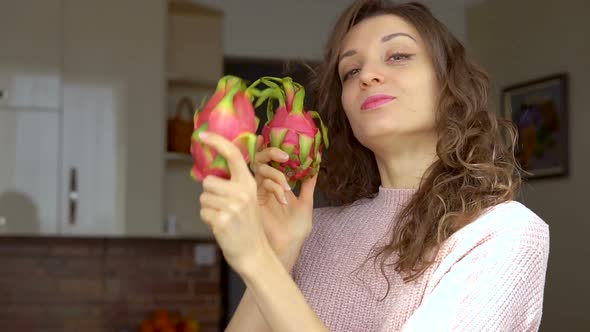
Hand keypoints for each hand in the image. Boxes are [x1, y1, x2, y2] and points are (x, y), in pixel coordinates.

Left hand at [198, 132, 270, 275]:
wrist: (254, 253)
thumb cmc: (247, 226)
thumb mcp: (247, 200)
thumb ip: (234, 186)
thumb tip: (210, 175)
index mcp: (249, 184)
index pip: (233, 155)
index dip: (217, 142)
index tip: (202, 135)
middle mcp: (242, 192)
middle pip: (209, 181)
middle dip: (211, 194)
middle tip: (225, 208)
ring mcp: (232, 207)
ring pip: (203, 198)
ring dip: (209, 209)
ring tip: (225, 219)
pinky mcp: (222, 220)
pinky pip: (203, 213)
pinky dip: (208, 221)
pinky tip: (222, 228)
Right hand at [253, 136, 316, 269]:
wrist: (288, 246)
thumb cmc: (295, 228)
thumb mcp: (306, 202)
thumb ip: (308, 184)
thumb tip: (316, 165)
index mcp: (276, 184)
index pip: (271, 160)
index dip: (275, 149)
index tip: (287, 147)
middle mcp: (265, 185)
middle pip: (260, 158)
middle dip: (271, 152)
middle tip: (285, 157)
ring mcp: (257, 191)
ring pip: (259, 168)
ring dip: (276, 174)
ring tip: (288, 188)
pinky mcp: (253, 200)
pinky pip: (260, 184)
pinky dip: (274, 187)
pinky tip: (283, 199)